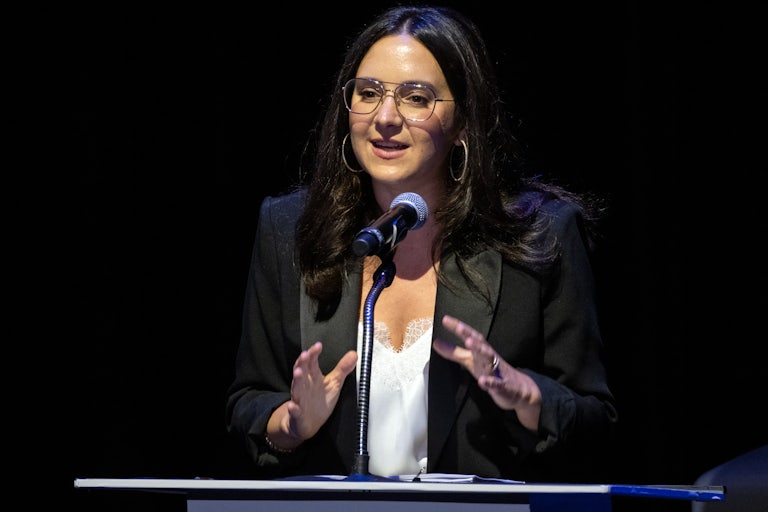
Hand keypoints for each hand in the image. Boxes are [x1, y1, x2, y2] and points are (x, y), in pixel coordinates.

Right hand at [268, 342, 357, 448]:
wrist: (309, 423)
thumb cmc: (320, 401)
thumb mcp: (334, 383)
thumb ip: (342, 369)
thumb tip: (354, 354)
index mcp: (313, 377)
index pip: (312, 362)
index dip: (314, 353)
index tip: (318, 345)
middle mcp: (304, 386)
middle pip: (302, 371)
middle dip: (302, 362)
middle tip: (305, 354)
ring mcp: (300, 399)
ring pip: (297, 388)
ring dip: (297, 380)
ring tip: (297, 372)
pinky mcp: (298, 414)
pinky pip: (294, 411)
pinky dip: (293, 408)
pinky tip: (292, 406)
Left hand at [432, 315, 541, 430]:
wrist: (518, 390)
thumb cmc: (492, 372)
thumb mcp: (471, 361)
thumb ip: (454, 353)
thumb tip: (435, 342)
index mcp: (482, 351)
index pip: (471, 336)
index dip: (459, 328)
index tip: (446, 319)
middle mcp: (490, 358)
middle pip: (480, 343)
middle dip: (470, 335)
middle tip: (459, 327)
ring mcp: (497, 371)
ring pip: (490, 358)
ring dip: (480, 350)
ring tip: (470, 343)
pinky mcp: (503, 387)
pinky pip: (497, 384)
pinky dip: (490, 382)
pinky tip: (482, 381)